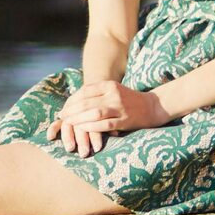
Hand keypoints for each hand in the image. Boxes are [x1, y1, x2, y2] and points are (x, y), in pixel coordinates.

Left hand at [45, 81, 163, 156]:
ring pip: (94, 113)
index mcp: (109, 85)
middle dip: (71, 110)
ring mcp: (120, 107)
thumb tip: (74, 102)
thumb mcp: (113, 90)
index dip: (72, 99)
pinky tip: (82, 129)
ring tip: (68, 123)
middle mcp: (114, 94)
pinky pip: (104, 124)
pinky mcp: (124, 120)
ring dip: (78, 119)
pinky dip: (91, 127)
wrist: (153, 106)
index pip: (85, 91)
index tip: (64, 106)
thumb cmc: (128, 99)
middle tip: (62, 116)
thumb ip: (97, 94)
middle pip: (87, 102)